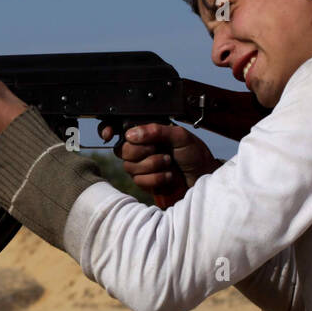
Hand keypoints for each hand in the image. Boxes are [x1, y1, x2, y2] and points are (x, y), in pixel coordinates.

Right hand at [98, 122, 219, 197]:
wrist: (203, 176)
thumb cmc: (194, 153)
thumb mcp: (179, 135)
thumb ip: (156, 131)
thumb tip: (131, 134)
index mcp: (146, 132)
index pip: (119, 128)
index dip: (108, 130)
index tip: (109, 135)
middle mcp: (140, 148)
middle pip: (121, 149)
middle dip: (142, 151)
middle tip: (159, 149)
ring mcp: (141, 165)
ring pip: (129, 166)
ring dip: (152, 165)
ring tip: (169, 162)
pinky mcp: (145, 182)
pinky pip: (138, 180)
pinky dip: (156, 178)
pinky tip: (168, 175)